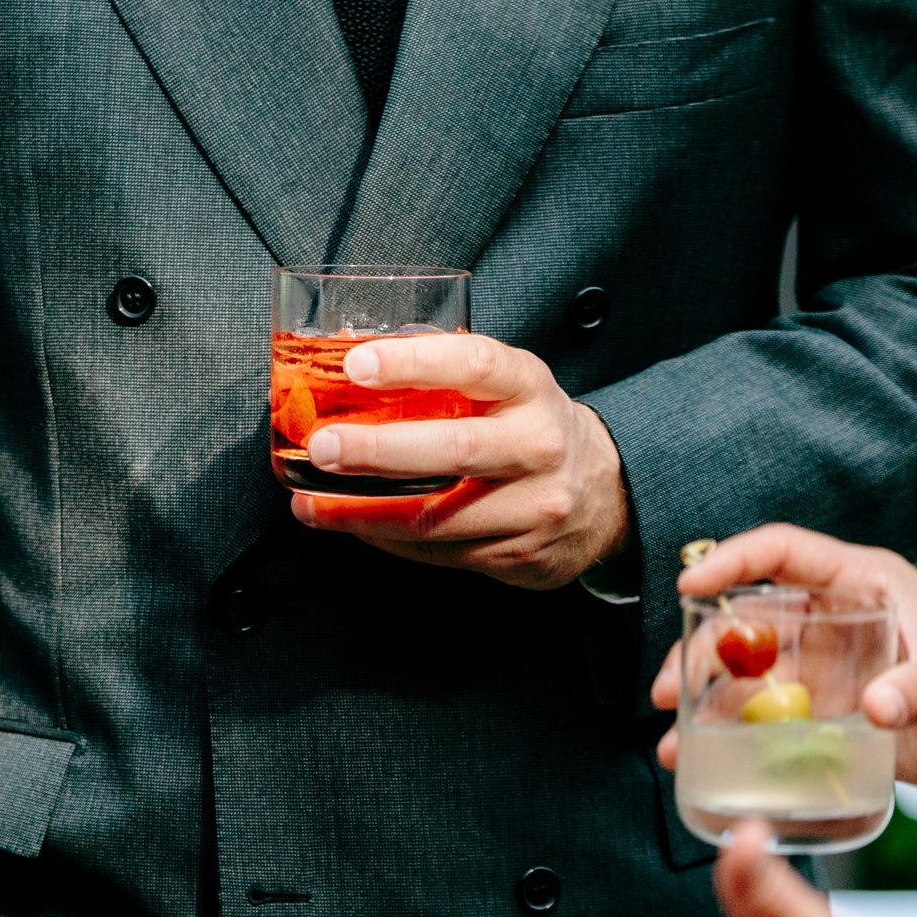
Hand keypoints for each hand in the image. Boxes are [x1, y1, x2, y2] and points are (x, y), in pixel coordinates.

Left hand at [287, 334, 629, 589]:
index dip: (413, 363)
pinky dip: (385, 537)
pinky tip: (352, 523)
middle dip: (378, 450)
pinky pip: (436, 551)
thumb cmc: (532, 427)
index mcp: (530, 388)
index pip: (475, 365)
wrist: (604, 496)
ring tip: (312, 503)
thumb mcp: (508, 386)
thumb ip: (447, 373)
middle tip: (324, 446)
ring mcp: (532, 506)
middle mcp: (537, 446)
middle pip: (454, 449)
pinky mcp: (516, 554)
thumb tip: (353, 361)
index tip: (357, 364)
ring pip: (437, 516)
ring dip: (363, 512)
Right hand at [652, 524, 916, 798]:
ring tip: (676, 748)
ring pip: (746, 682)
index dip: (731, 562)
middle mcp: (834, 624)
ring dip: (706, 711)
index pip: (782, 554)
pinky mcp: (832, 723)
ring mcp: (828, 675)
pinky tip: (713, 770)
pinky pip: (770, 729)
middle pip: (745, 625)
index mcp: (862, 585)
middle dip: (698, 656)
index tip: (689, 586)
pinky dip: (737, 747)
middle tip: (669, 697)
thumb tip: (872, 709)